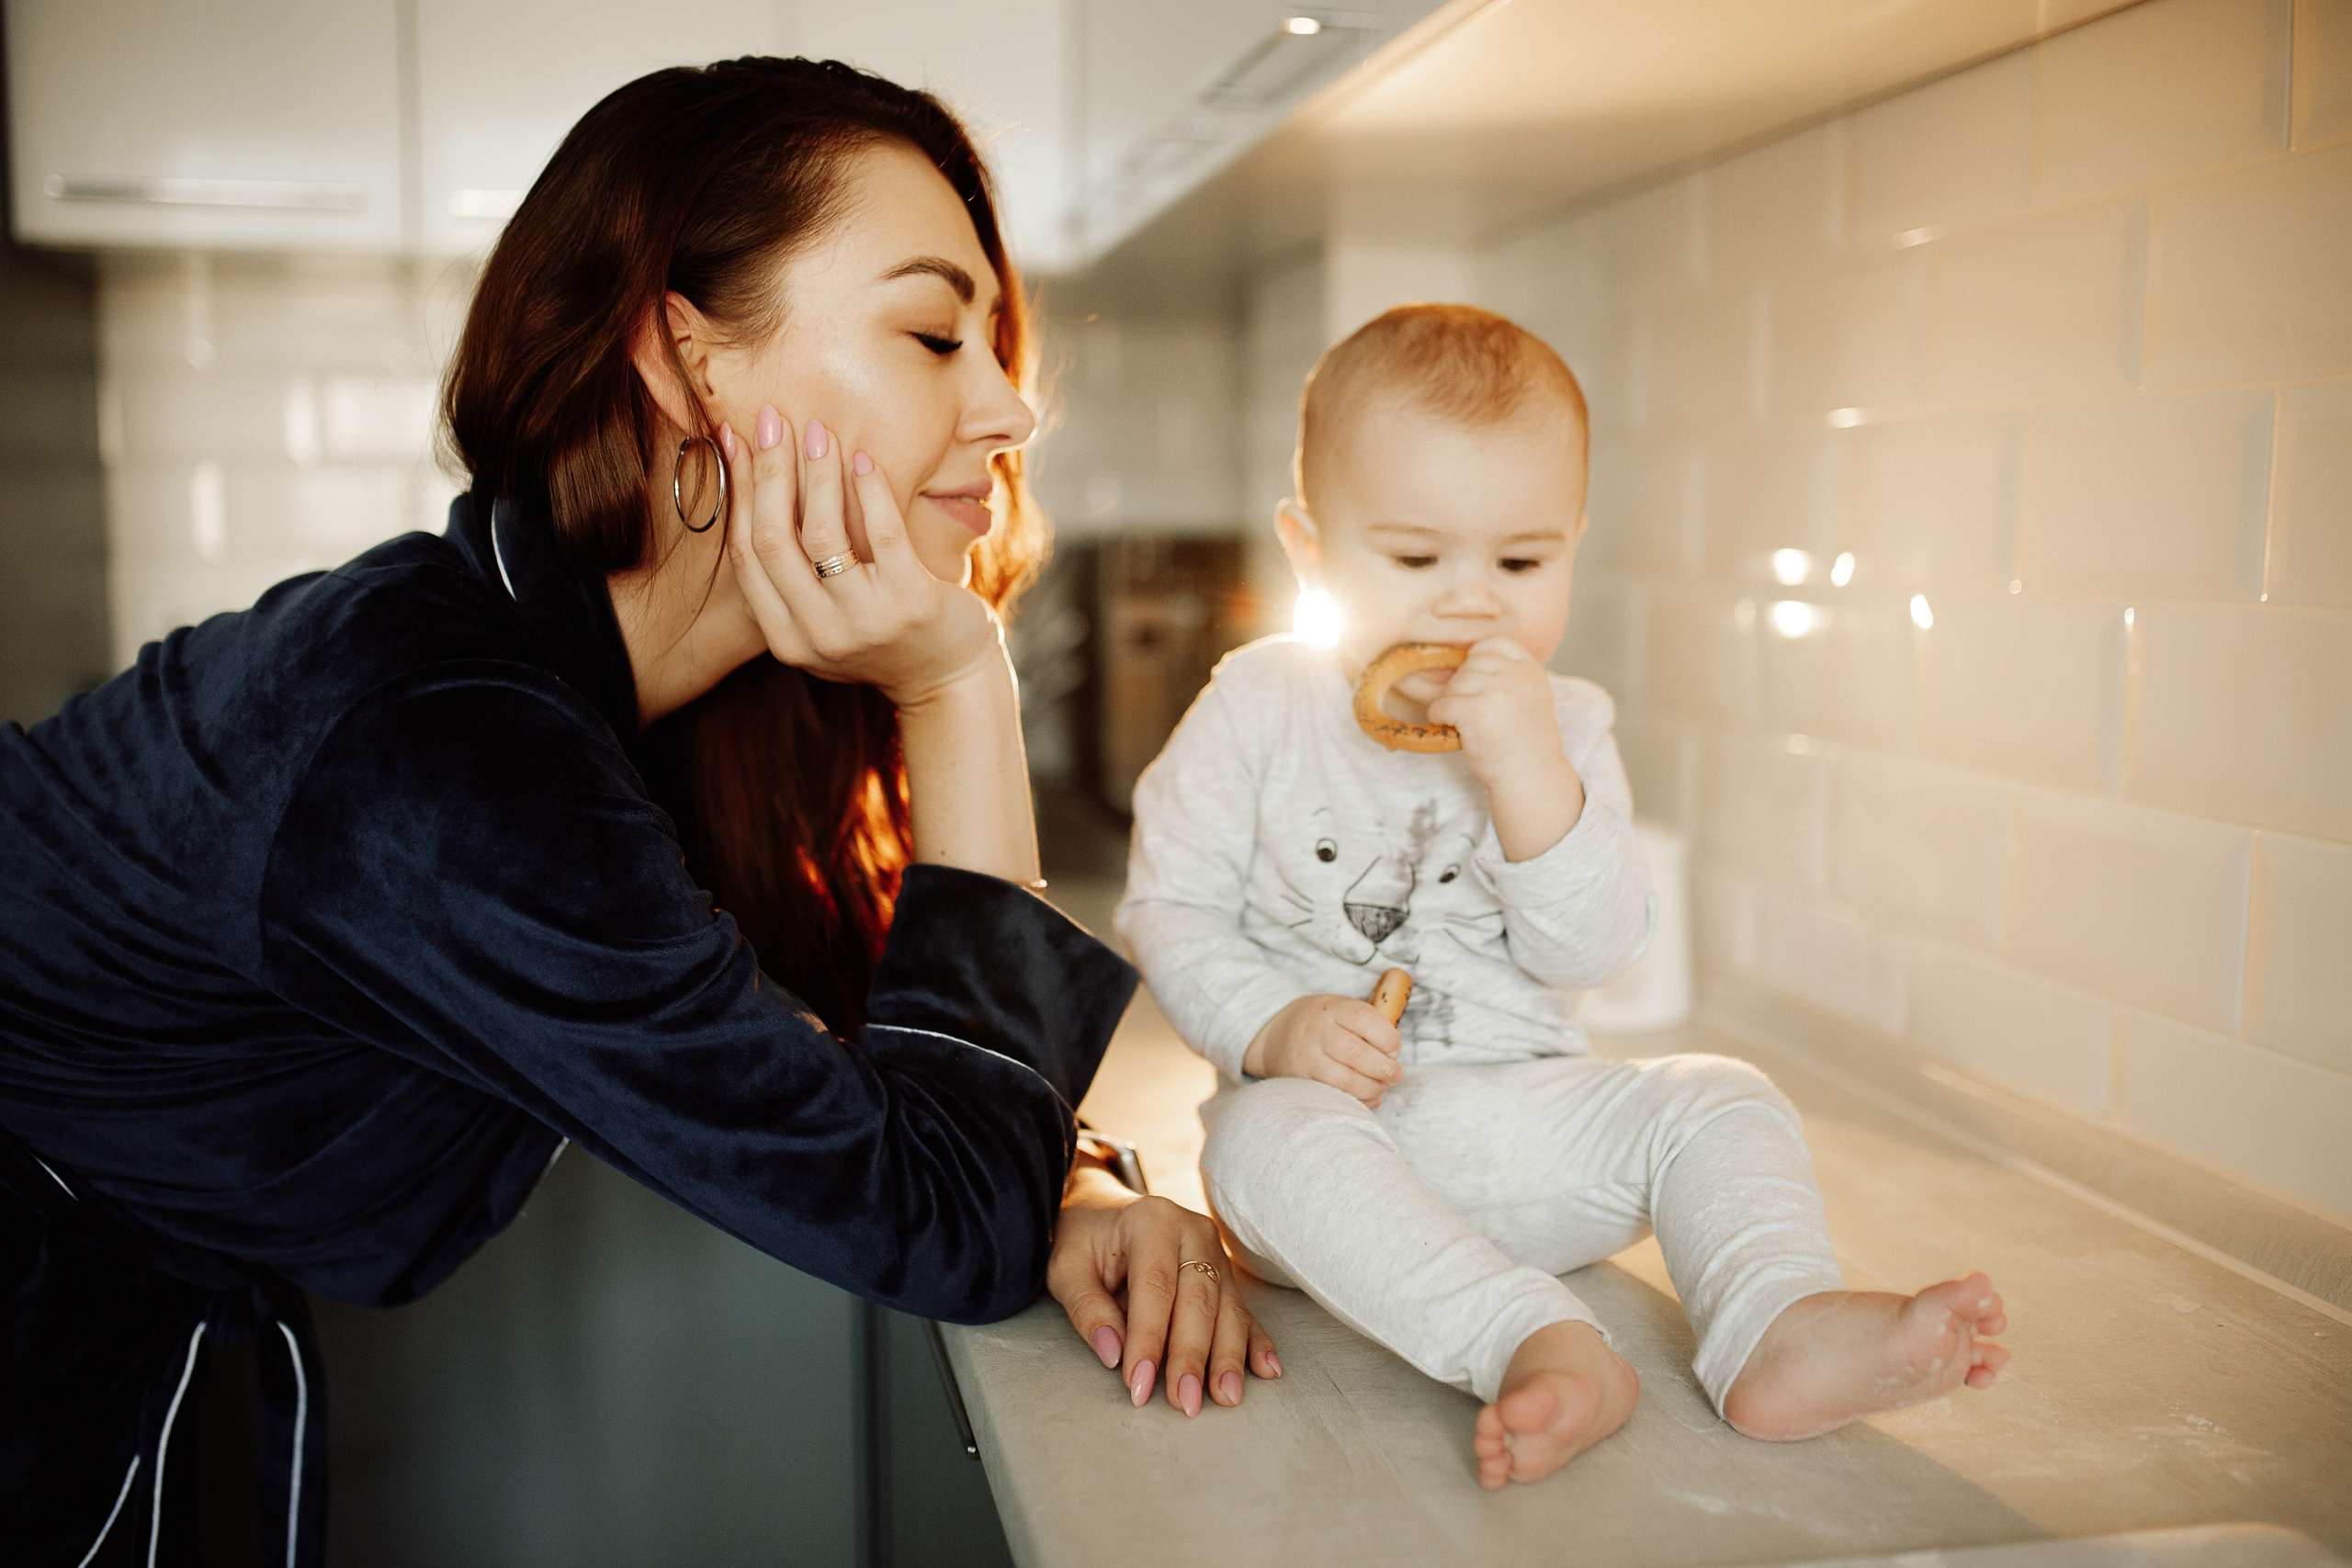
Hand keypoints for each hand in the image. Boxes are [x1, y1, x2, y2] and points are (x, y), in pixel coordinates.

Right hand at [720, 406, 1001, 709]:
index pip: (745, 553)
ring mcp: (864, 623)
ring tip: (820, 432)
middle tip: (773, 419)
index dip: (737, 491)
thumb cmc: (885, 634)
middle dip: (769, 471)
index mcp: (785, 638)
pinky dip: (870, 490)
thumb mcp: (825, 619)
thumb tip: (759, 481)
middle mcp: (816, 636)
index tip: (734, 439)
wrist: (952, 678)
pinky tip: (865, 460)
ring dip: (817, 474)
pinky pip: (881, 534)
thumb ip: (792, 577)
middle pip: (773, 539)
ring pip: (821, 534)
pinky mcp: (911, 604)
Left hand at [1047, 1166, 1278, 1416]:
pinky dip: (1254, 1342)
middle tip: (1186, 1403)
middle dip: (1193, 1356)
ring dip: (1227, 1357)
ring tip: (1226, 1397)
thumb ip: (1087, 1309)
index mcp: (1152, 1221)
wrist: (1104, 1212)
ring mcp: (1214, 1252)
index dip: (1149, 1338)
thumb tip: (1113, 1354)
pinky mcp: (1225, 1274)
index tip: (1139, 1383)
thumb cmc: (1084, 1242)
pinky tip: (1265, 1369)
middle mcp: (1192, 1231)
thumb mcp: (1067, 1269)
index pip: (1155, 1286)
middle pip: (1199, 1299)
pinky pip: (1243, 1311)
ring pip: (1228, 1308)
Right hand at [1241, 994, 1403, 1106]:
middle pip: (1357, 1054)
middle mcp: (1316, 1032)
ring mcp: (1306, 1058)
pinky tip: (1367, 1098)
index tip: (1395, 1049)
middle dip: (1385, 1069)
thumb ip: (1368, 1022)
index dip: (1387, 1037)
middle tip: (1395, 1074)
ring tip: (1381, 1087)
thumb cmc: (1320, 1024)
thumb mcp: (1339, 1009)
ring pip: (1346, 1081)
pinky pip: (1334, 1097)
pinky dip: (1358, 1102)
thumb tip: (1395, 1047)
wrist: (1274, 1038)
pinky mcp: (1300, 1083)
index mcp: (1331, 1009)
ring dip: (1373, 1088)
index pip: (1364, 1019)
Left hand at [1425, 636, 1585, 861]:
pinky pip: (1441, 704)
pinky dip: (1439, 717)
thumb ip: (1505, 674)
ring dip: (1452, 704)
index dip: (1478, 659)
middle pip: (1469, 665)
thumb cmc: (1522, 739)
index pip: (1494, 643)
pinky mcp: (1475, 711)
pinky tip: (1455, 730)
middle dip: (1464, 688)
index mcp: (1530, 669)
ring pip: (1453, 685)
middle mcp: (1516, 675)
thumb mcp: (1527, 696)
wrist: (1530, 775)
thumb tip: (1458, 657)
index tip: (1479, 683)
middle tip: (1475, 714)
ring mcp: (1496, 691)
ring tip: (1468, 724)